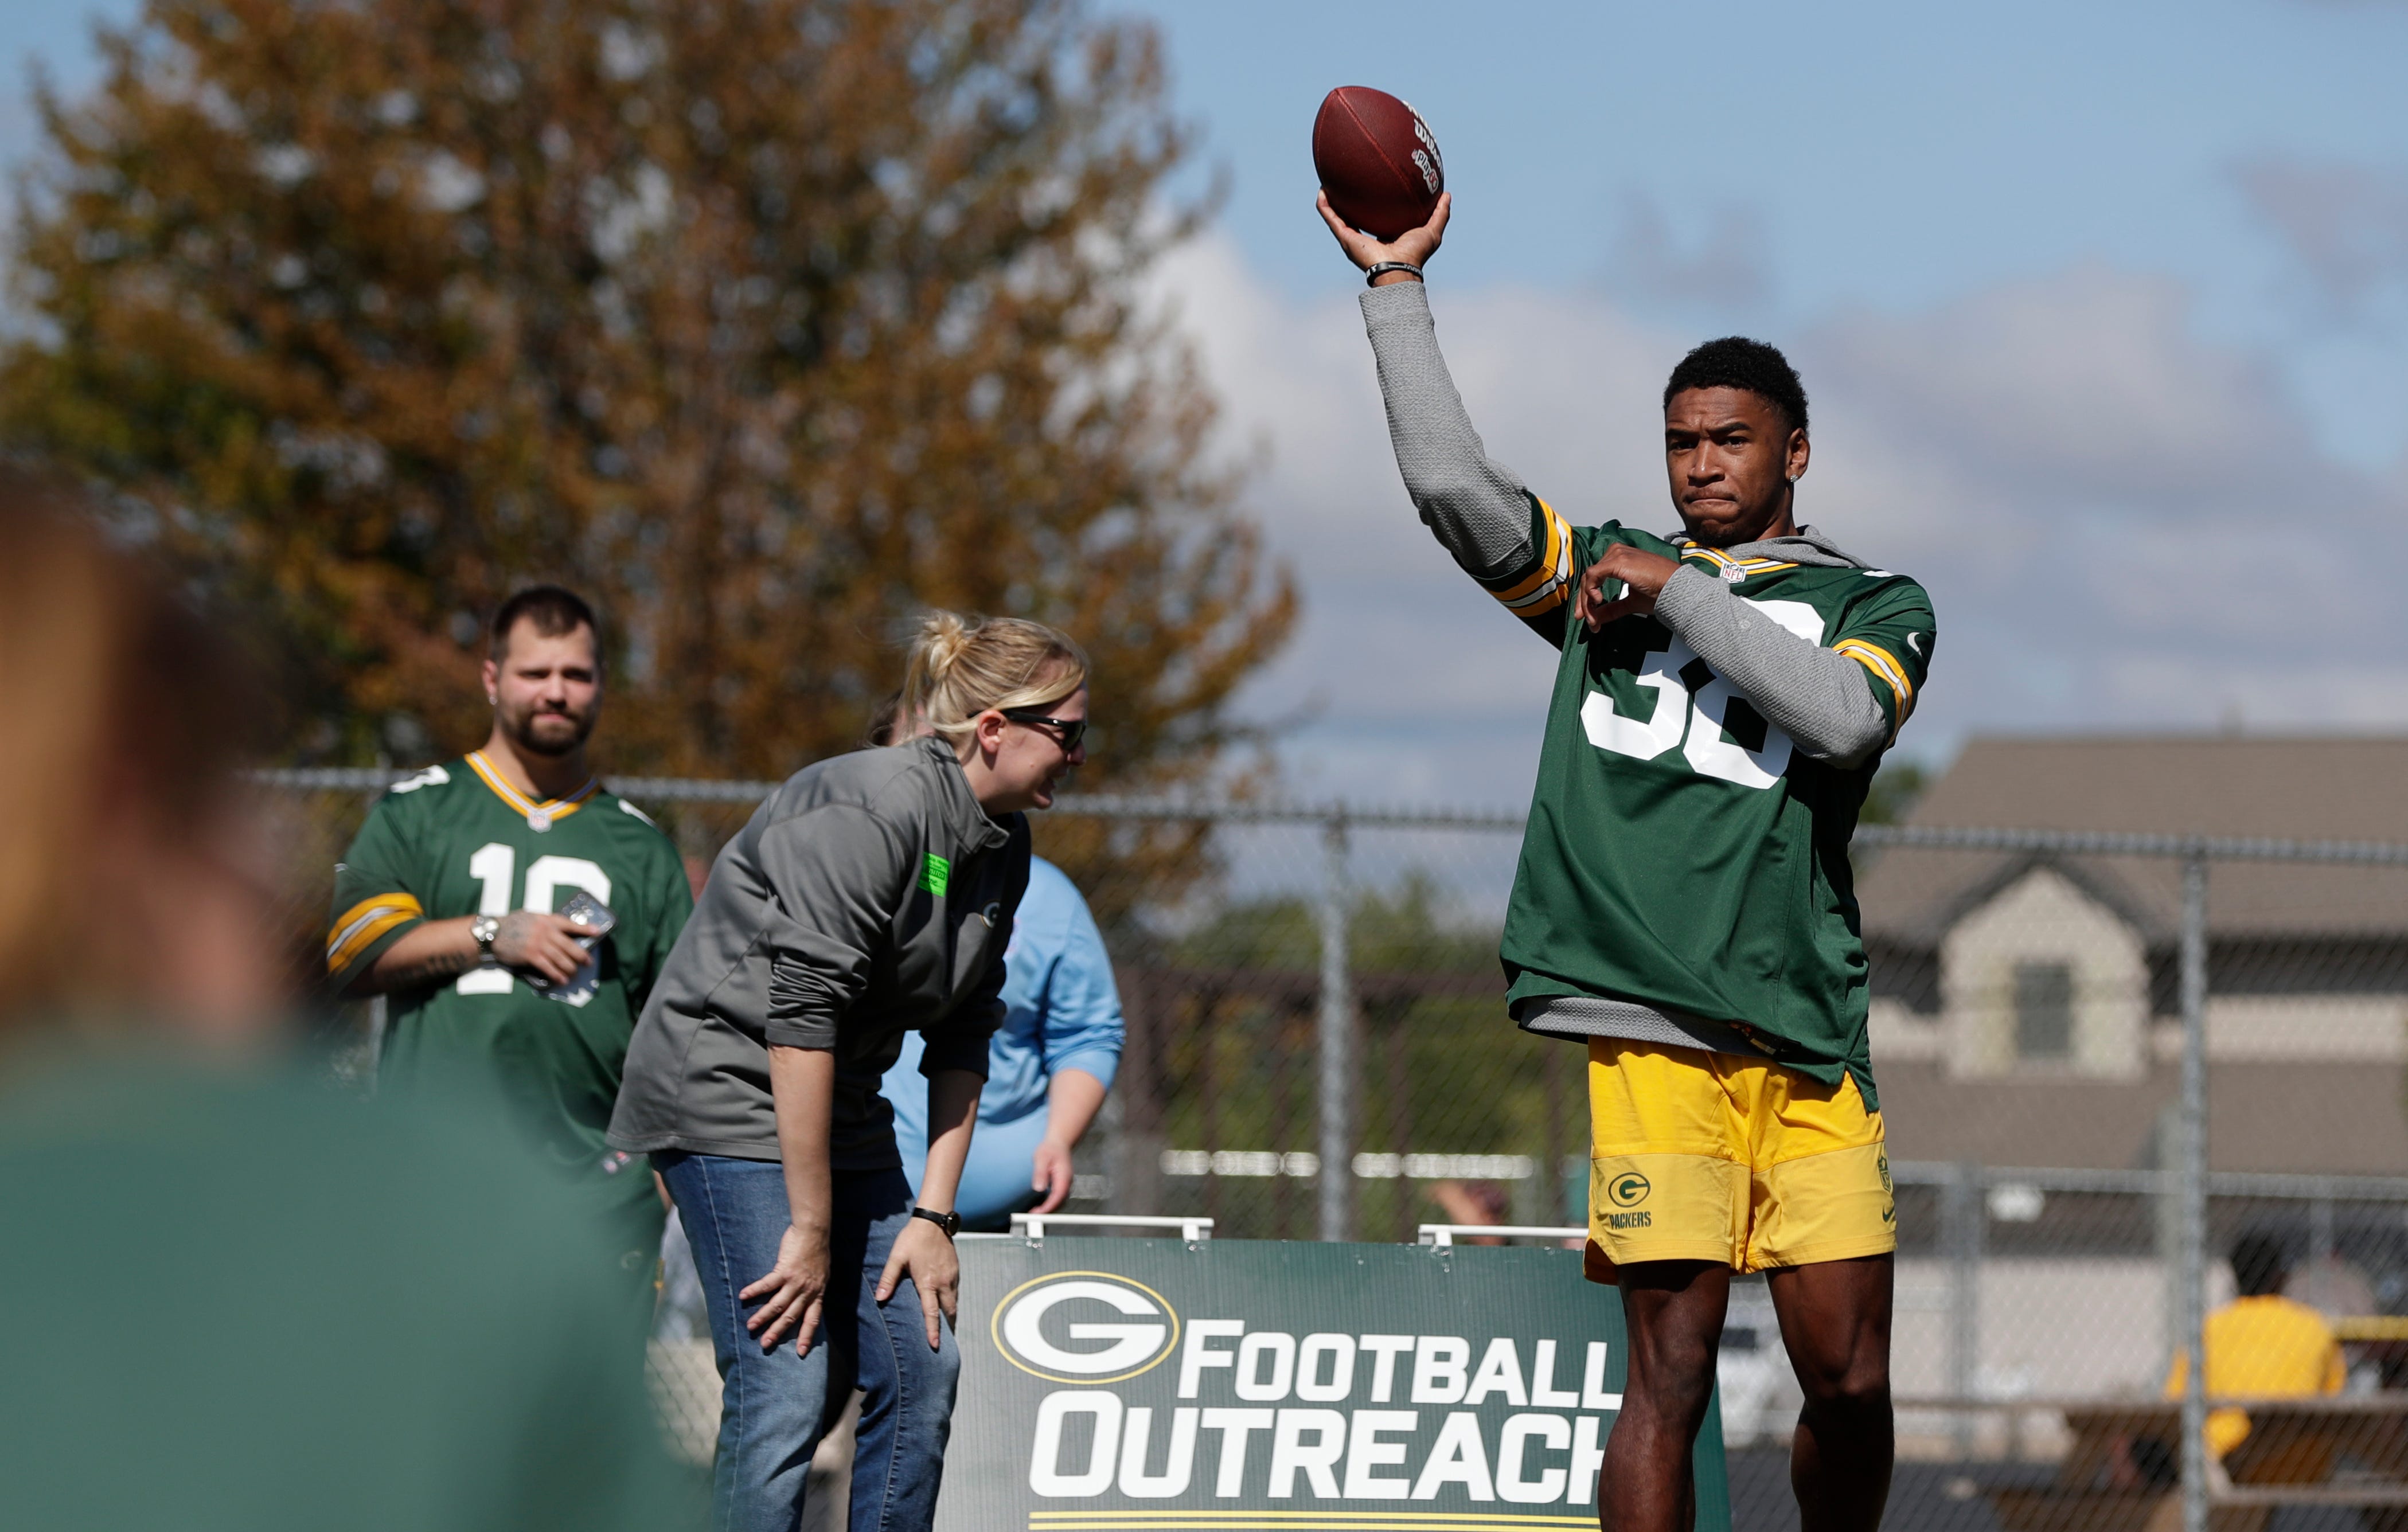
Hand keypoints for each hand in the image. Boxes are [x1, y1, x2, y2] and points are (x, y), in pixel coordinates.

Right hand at [488, 911, 590, 984]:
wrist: (493, 933)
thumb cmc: (512, 924)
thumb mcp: (531, 917)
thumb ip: (546, 923)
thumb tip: (560, 931)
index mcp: (547, 920)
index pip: (570, 924)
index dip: (585, 929)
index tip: (597, 932)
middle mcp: (546, 931)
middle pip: (570, 946)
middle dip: (581, 956)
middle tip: (588, 962)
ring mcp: (539, 944)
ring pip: (561, 958)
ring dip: (571, 968)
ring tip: (575, 974)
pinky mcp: (531, 956)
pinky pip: (548, 967)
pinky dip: (557, 975)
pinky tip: (563, 980)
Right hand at [739, 1221, 828, 1354]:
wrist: (815, 1232)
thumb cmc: (818, 1251)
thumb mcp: (822, 1274)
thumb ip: (814, 1288)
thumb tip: (807, 1298)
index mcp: (817, 1293)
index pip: (813, 1320)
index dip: (806, 1336)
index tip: (801, 1352)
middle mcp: (806, 1291)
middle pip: (790, 1317)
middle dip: (777, 1332)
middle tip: (765, 1345)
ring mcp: (795, 1282)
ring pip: (777, 1305)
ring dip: (762, 1317)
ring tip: (750, 1326)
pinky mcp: (784, 1270)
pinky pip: (767, 1284)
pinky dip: (754, 1291)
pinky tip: (743, 1296)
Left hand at [875, 1216, 958, 1351]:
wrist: (933, 1221)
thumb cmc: (912, 1239)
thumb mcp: (896, 1258)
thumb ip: (888, 1279)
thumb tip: (880, 1298)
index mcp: (928, 1282)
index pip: (931, 1312)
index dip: (933, 1330)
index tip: (934, 1345)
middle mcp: (943, 1282)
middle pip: (949, 1311)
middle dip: (947, 1328)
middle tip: (944, 1342)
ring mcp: (952, 1276)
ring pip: (954, 1302)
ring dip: (951, 1315)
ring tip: (947, 1327)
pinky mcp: (955, 1270)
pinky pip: (955, 1292)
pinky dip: (952, 1302)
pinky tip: (947, 1305)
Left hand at [1031, 1139, 1076, 1213]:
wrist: (1058, 1142)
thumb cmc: (1050, 1148)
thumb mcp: (1041, 1158)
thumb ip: (1040, 1173)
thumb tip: (1039, 1188)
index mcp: (1064, 1177)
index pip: (1057, 1196)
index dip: (1048, 1207)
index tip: (1038, 1212)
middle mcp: (1066, 1182)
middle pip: (1060, 1202)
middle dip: (1048, 1211)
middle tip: (1033, 1214)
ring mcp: (1065, 1184)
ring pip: (1059, 1201)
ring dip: (1049, 1208)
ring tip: (1035, 1211)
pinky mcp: (1061, 1184)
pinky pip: (1057, 1197)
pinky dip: (1050, 1203)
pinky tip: (1040, 1204)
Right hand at [1316, 189, 1449, 278]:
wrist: (1398, 269)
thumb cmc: (1415, 255)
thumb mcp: (1432, 230)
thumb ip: (1440, 213)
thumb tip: (1447, 194)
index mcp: (1383, 236)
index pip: (1376, 218)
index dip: (1373, 205)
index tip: (1373, 188)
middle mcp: (1365, 238)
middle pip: (1353, 216)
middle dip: (1348, 201)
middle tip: (1348, 181)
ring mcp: (1353, 239)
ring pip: (1337, 217)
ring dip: (1330, 201)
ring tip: (1326, 183)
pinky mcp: (1345, 238)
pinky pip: (1331, 218)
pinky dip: (1324, 206)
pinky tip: (1322, 190)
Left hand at [1572, 546, 1681, 631]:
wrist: (1676, 588)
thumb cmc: (1661, 591)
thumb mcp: (1631, 602)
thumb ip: (1612, 608)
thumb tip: (1596, 618)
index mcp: (1620, 558)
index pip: (1596, 577)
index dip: (1588, 597)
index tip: (1588, 615)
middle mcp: (1617, 553)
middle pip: (1590, 577)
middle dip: (1584, 601)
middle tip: (1584, 618)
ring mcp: (1617, 555)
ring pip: (1589, 577)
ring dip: (1587, 601)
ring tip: (1593, 618)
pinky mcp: (1617, 561)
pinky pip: (1593, 575)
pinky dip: (1591, 591)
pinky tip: (1598, 602)